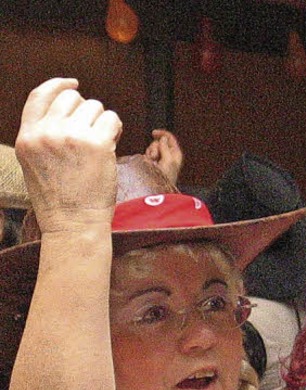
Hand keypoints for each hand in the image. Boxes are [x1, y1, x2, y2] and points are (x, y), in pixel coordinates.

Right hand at [14, 77, 121, 235]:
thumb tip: (68, 106)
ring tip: (99, 147)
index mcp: (28, 137)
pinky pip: (112, 119)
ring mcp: (72, 136)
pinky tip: (111, 146)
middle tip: (91, 135)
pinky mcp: (96, 144)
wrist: (74, 226)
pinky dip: (115, 129)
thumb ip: (43, 135)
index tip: (74, 84)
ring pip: (95, 106)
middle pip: (72, 98)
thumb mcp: (35, 164)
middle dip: (85, 112)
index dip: (59, 84)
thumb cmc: (59, 201)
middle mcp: (47, 132)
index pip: (40, 95)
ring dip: (101, 122)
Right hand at [144, 128, 182, 185]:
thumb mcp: (168, 161)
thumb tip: (163, 138)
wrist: (157, 188)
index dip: (162, 134)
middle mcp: (169, 155)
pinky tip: (149, 163)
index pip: (170, 138)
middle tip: (155, 158)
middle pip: (159, 142)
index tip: (153, 133)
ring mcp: (160, 158)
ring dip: (150, 153)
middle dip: (155, 147)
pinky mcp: (153, 162)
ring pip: (152, 147)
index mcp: (176, 154)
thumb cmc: (165, 178)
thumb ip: (165, 148)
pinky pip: (148, 153)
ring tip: (152, 162)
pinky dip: (147, 157)